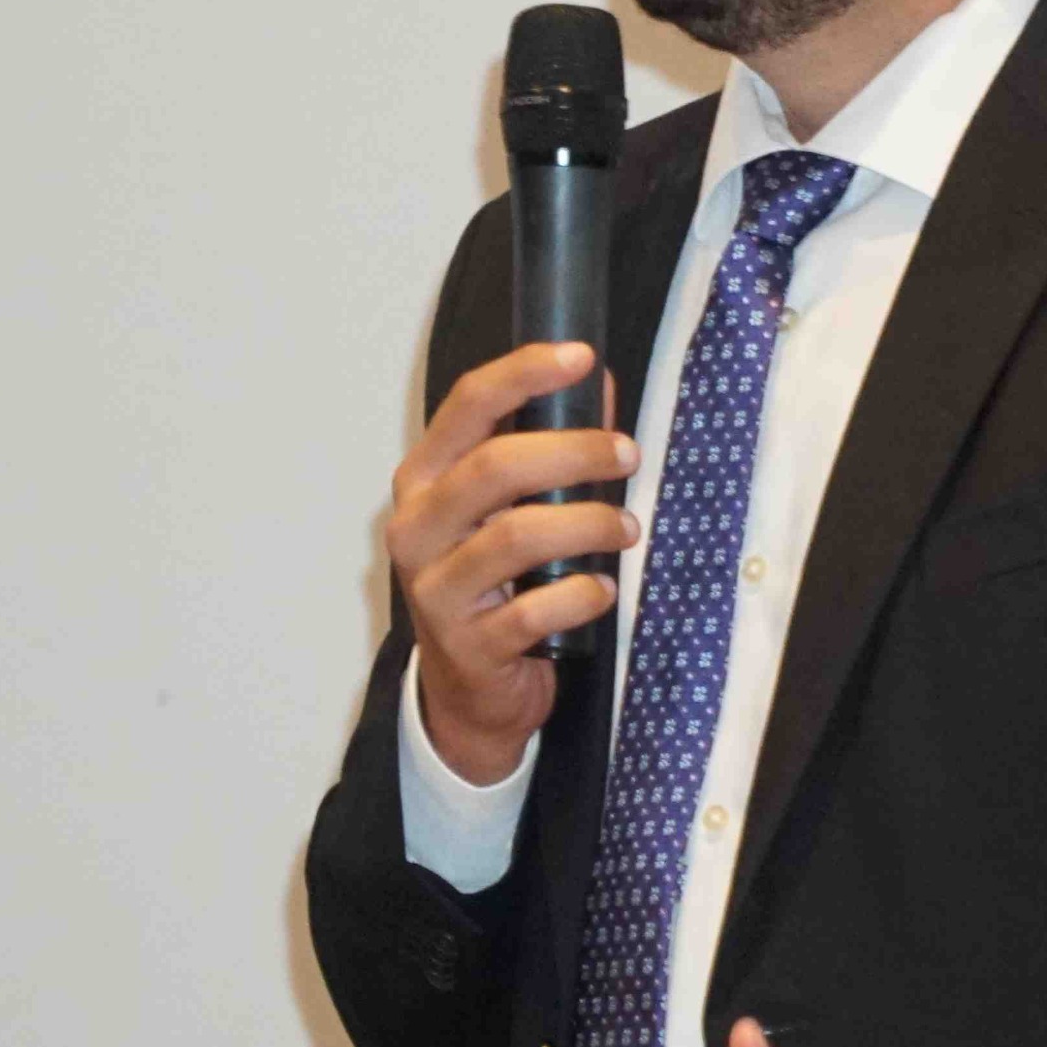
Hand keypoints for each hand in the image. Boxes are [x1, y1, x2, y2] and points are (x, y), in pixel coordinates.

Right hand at [388, 340, 637, 785]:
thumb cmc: (497, 580)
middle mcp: (417, 528)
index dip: (524, 373)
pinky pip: (530, 613)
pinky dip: (578, 595)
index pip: (466, 405)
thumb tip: (600, 382)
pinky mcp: (466, 646)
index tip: (582, 356)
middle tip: (629, 455)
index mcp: (425, 479)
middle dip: (574, 453)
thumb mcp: (512, 507)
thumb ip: (549, 447)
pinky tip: (602, 590)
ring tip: (627, 529)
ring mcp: (434, 590)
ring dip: (587, 525)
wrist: (470, 689)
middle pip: (494, 468)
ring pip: (514, 537)